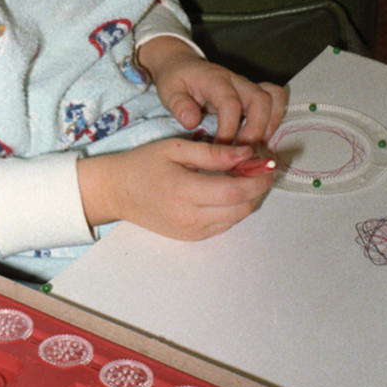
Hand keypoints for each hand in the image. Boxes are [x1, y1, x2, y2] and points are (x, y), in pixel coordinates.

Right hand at [77, 137, 273, 239]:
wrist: (116, 192)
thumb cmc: (143, 164)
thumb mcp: (175, 148)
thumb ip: (212, 152)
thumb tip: (247, 154)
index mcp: (185, 192)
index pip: (235, 190)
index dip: (258, 178)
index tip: (269, 163)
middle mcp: (191, 218)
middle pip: (241, 208)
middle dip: (258, 188)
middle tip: (263, 167)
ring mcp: (192, 232)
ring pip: (235, 218)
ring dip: (248, 199)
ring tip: (248, 175)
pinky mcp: (192, 237)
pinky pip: (223, 224)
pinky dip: (233, 208)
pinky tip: (230, 189)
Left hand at [138, 36, 287, 142]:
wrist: (182, 64)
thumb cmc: (176, 79)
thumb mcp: (168, 90)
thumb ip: (179, 105)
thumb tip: (192, 122)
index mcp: (214, 79)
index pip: (229, 102)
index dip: (229, 128)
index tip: (221, 147)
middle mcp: (235, 80)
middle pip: (259, 99)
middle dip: (255, 129)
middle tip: (242, 152)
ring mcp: (246, 86)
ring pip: (273, 98)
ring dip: (270, 124)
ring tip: (258, 146)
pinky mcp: (252, 93)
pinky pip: (276, 99)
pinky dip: (275, 118)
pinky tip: (263, 138)